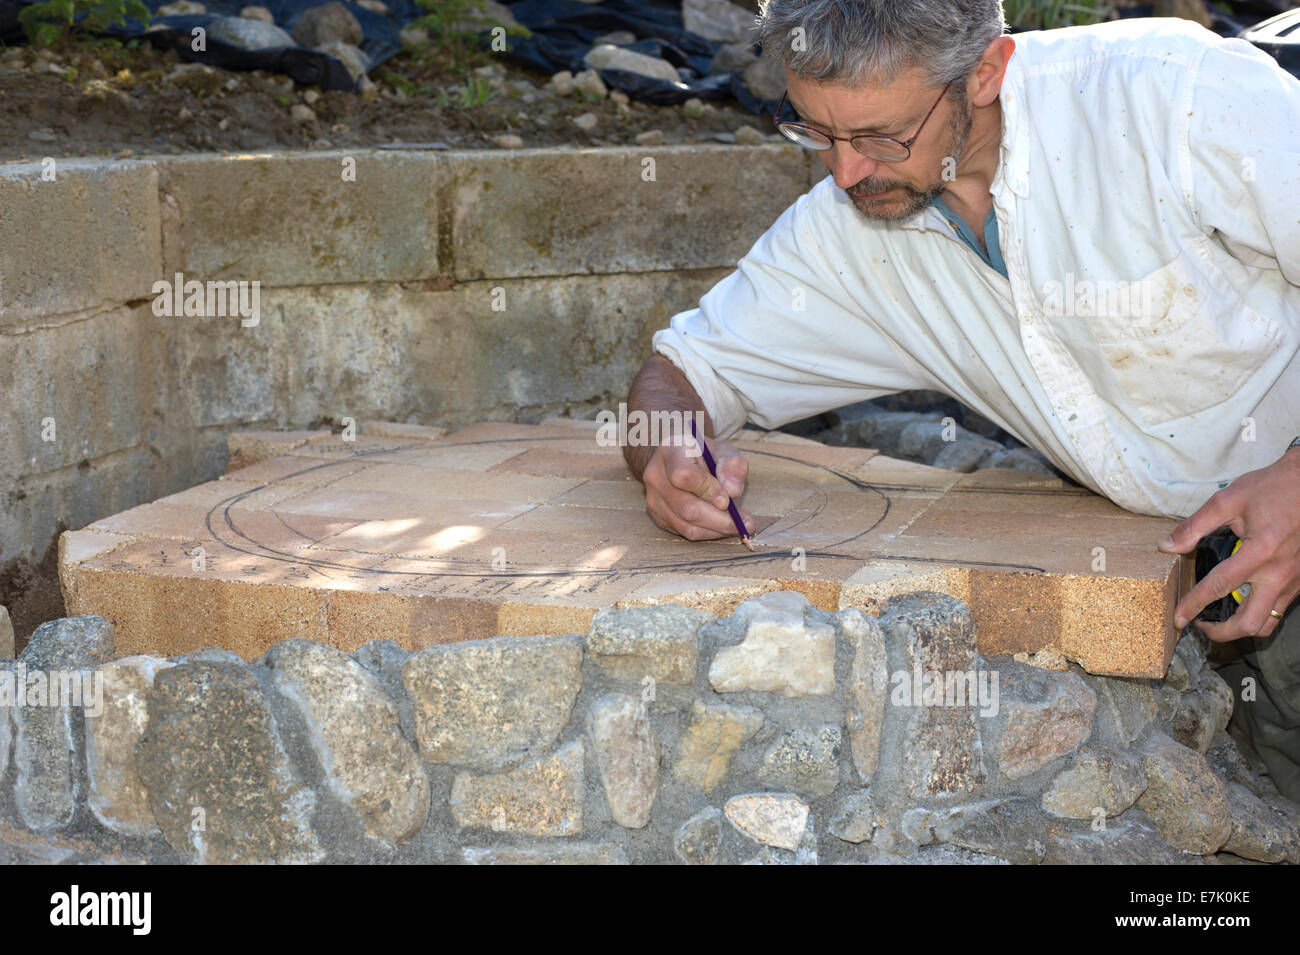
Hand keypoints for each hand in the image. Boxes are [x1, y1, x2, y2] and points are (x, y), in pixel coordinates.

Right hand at [641, 435, 754, 541]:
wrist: (676, 460)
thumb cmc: (702, 454)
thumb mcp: (721, 450)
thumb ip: (731, 465)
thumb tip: (733, 491)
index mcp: (670, 452)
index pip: (684, 476)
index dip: (708, 491)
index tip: (729, 500)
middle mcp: (656, 477)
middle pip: (687, 508)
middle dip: (720, 519)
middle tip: (746, 522)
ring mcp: (654, 500)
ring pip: (687, 526)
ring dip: (717, 529)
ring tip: (738, 524)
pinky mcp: (659, 517)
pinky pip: (685, 533)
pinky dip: (709, 532)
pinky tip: (722, 525)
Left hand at [1158, 449, 1299, 640]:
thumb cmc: (1271, 488)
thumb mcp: (1227, 500)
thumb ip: (1195, 526)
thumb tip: (1167, 546)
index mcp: (1259, 552)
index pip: (1218, 587)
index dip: (1193, 605)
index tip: (1178, 619)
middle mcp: (1279, 572)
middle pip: (1250, 622)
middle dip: (1221, 633)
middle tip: (1201, 626)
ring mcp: (1294, 580)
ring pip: (1269, 622)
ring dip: (1242, 628)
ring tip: (1220, 620)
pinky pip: (1280, 609)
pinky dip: (1259, 615)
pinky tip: (1242, 603)